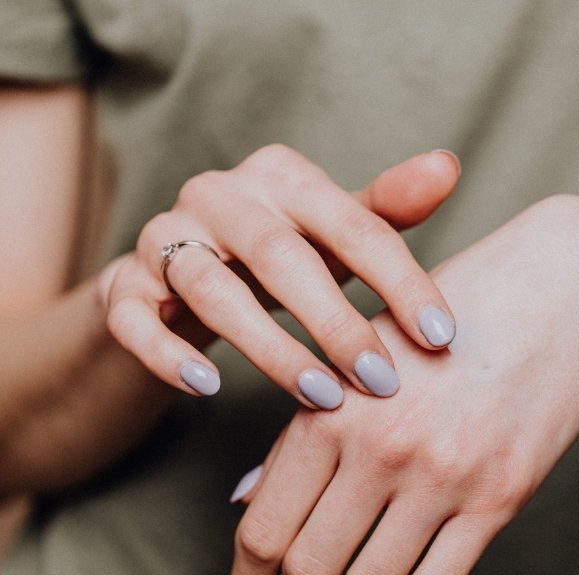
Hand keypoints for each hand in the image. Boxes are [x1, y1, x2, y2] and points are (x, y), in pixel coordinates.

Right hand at [102, 145, 459, 406]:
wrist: (180, 274)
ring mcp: (164, 238)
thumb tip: (447, 167)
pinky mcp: (124, 286)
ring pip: (212, 290)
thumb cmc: (275, 256)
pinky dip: (169, 355)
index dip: (402, 282)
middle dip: (336, 323)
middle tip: (382, 380)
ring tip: (320, 396)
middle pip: (281, 256)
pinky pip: (136, 320)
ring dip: (270, 348)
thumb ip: (382, 210)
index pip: (354, 226)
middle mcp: (218, 195)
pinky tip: (208, 388)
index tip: (441, 339)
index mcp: (280, 176)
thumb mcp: (330, 232)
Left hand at [229, 195, 578, 574]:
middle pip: (308, 566)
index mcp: (330, 409)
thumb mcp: (359, 357)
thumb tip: (245, 503)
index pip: (264, 526)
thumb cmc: (443, 320)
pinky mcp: (499, 497)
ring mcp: (441, 476)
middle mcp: (378, 447)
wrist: (553, 291)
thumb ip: (300, 432)